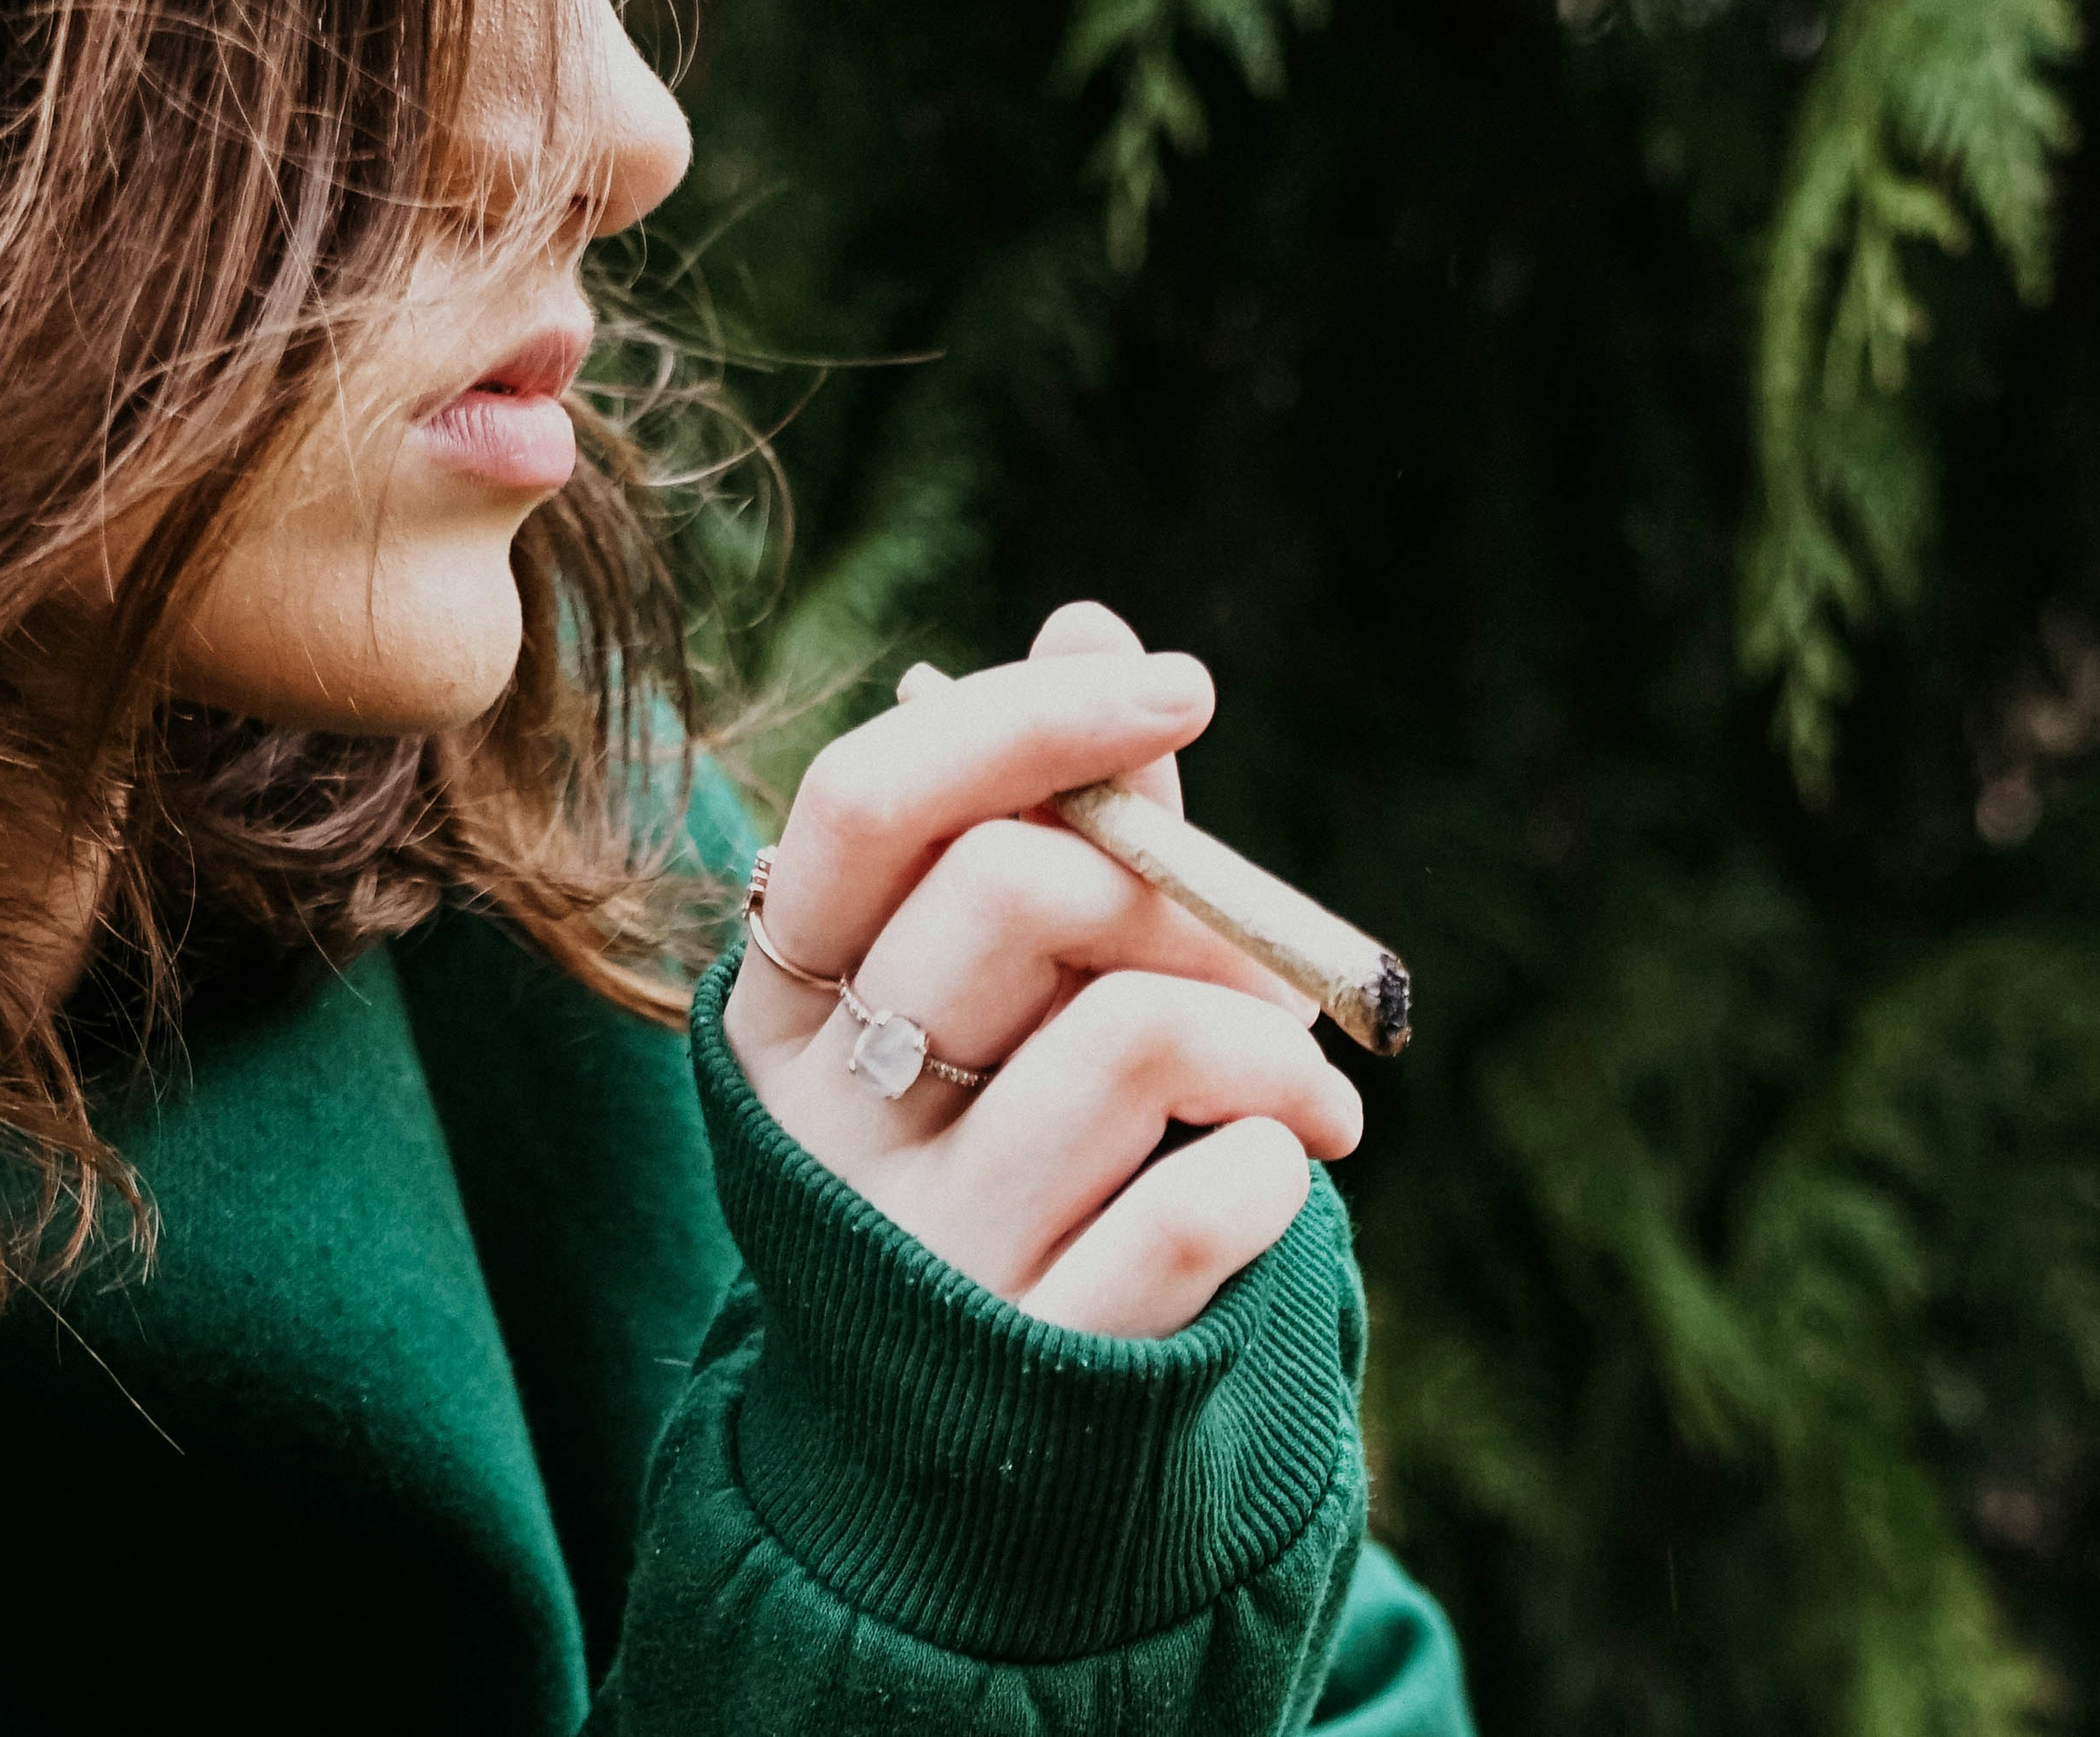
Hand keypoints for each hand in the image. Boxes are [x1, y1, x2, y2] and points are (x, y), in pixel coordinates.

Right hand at [722, 601, 1362, 1338]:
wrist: (991, 1478)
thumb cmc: (1018, 1167)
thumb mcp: (1012, 1004)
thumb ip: (1055, 824)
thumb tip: (1089, 621)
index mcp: (786, 1008)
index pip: (873, 799)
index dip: (1037, 717)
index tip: (1185, 686)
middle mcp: (824, 1125)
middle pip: (1018, 895)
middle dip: (1193, 902)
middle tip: (1277, 973)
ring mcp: (921, 1255)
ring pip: (1133, 1039)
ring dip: (1272, 1048)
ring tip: (1313, 1100)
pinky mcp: (1038, 1372)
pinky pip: (1199, 1204)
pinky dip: (1278, 1174)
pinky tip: (1278, 1189)